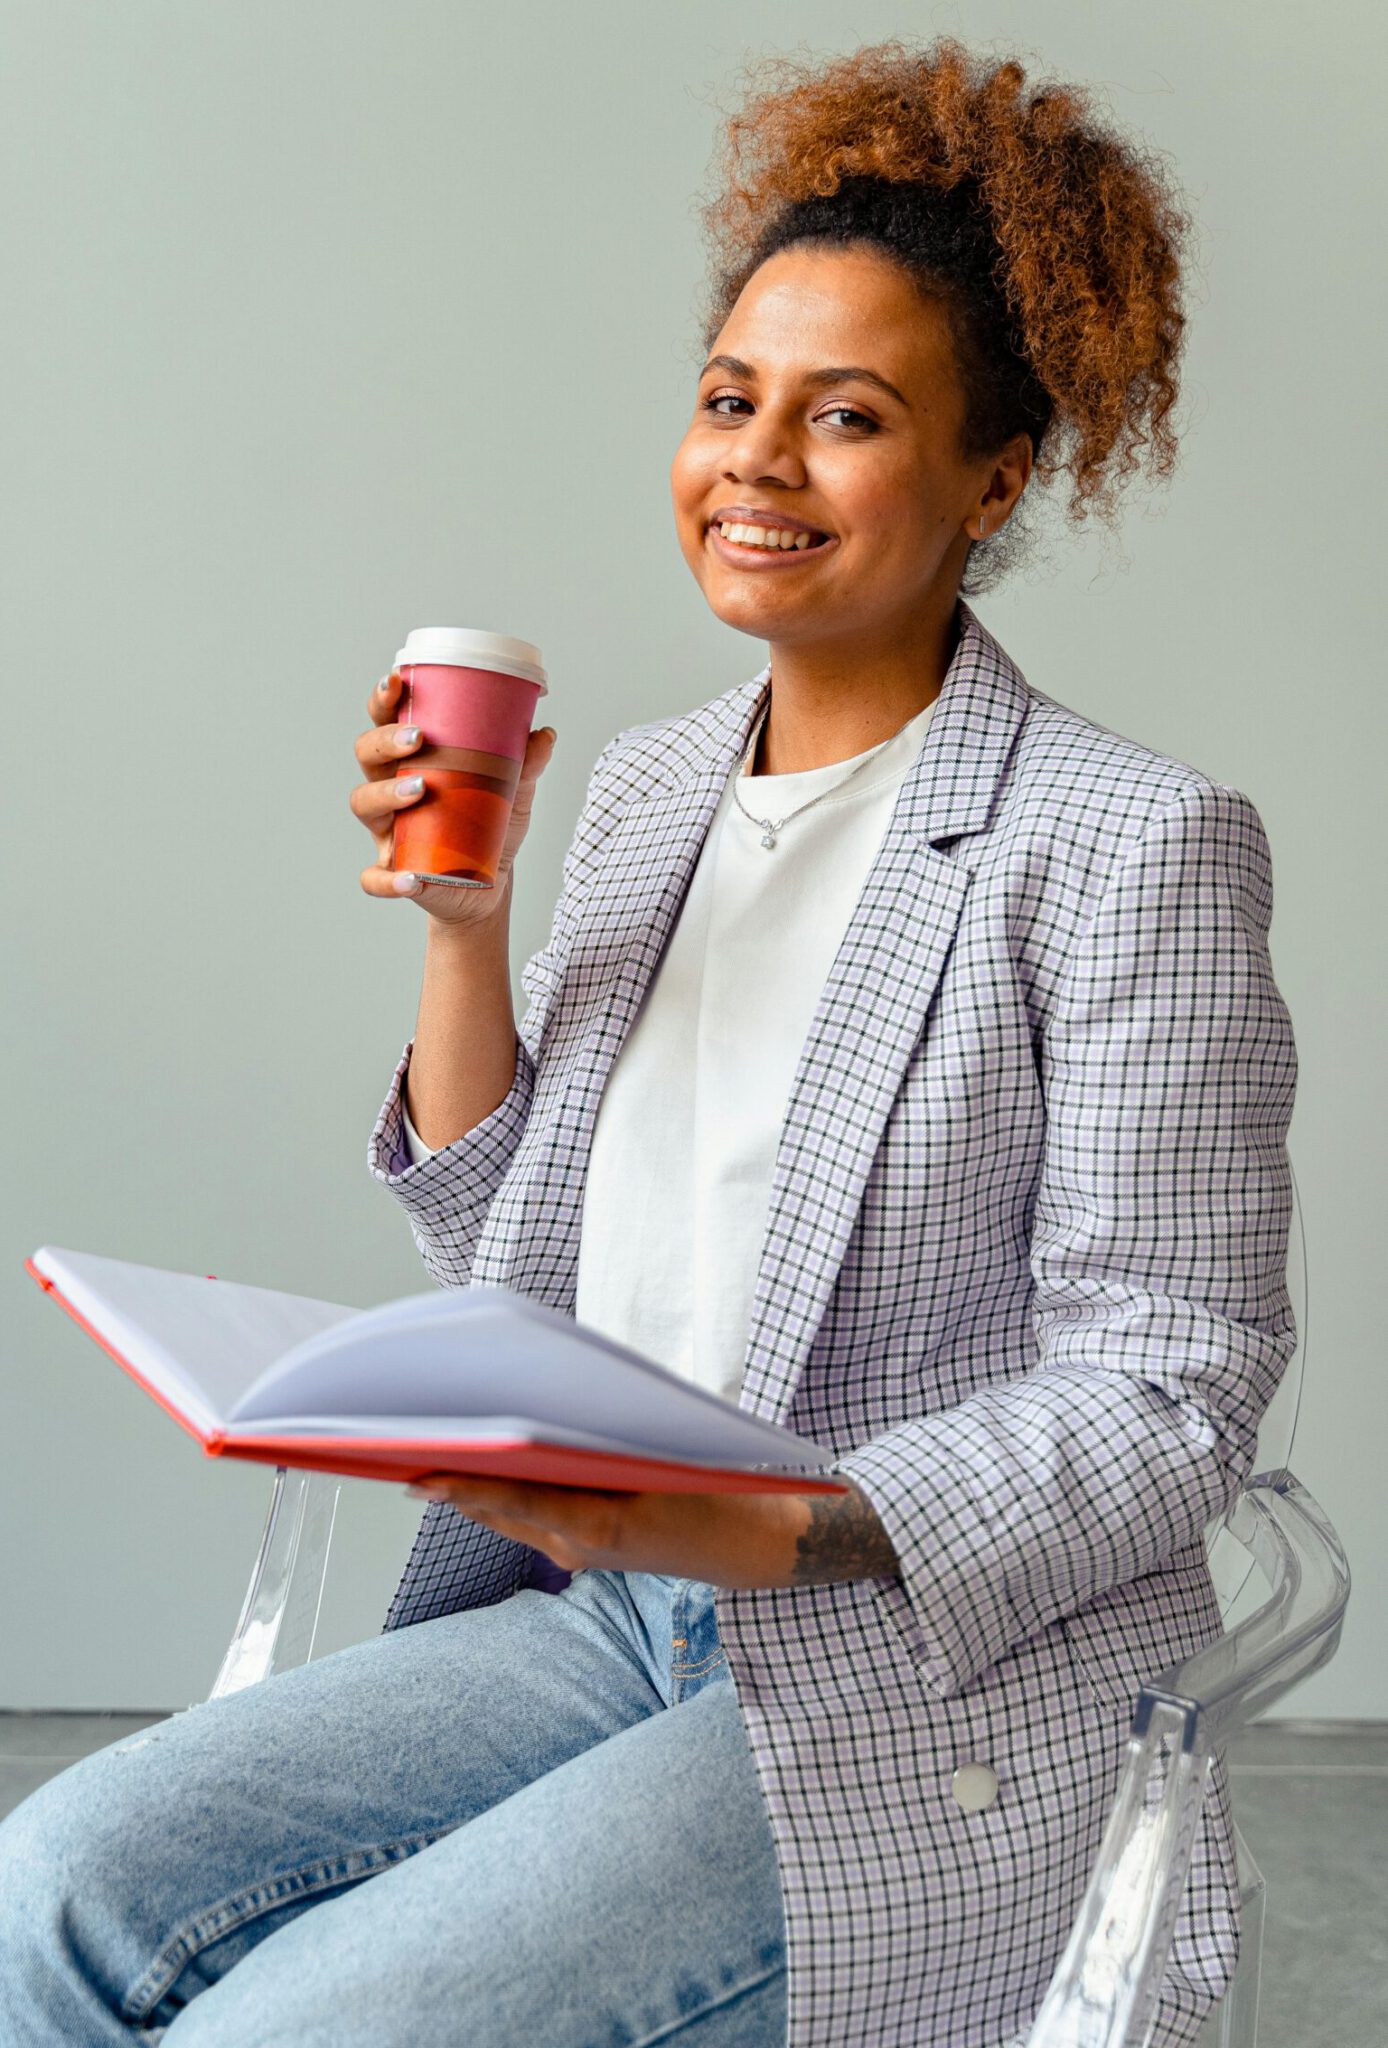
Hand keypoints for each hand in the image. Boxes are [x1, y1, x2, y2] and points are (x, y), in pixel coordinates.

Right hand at [351, 668, 557, 927]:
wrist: (488, 885)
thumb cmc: (488, 827)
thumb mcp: (512, 792)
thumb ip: (526, 764)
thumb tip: (545, 734)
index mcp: (411, 761)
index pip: (386, 721)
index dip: (383, 699)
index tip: (397, 679)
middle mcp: (389, 790)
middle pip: (367, 754)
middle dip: (385, 740)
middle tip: (418, 738)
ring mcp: (386, 831)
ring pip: (364, 803)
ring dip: (386, 793)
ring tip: (421, 789)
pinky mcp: (392, 873)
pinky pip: (373, 878)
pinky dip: (388, 880)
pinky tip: (411, 879)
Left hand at [403, 1475, 901, 1589]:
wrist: (758, 1545)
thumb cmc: (718, 1491)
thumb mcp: (662, 1459)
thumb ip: (598, 1443)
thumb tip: (535, 1416)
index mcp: (596, 1526)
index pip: (511, 1500)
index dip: (460, 1483)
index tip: (416, 1469)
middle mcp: (579, 1545)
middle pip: (499, 1509)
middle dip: (453, 1479)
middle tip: (404, 1451)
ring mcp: (581, 1551)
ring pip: (511, 1515)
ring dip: (473, 1487)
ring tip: (427, 1452)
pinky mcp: (589, 1548)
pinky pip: (533, 1518)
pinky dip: (505, 1495)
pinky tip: (485, 1467)